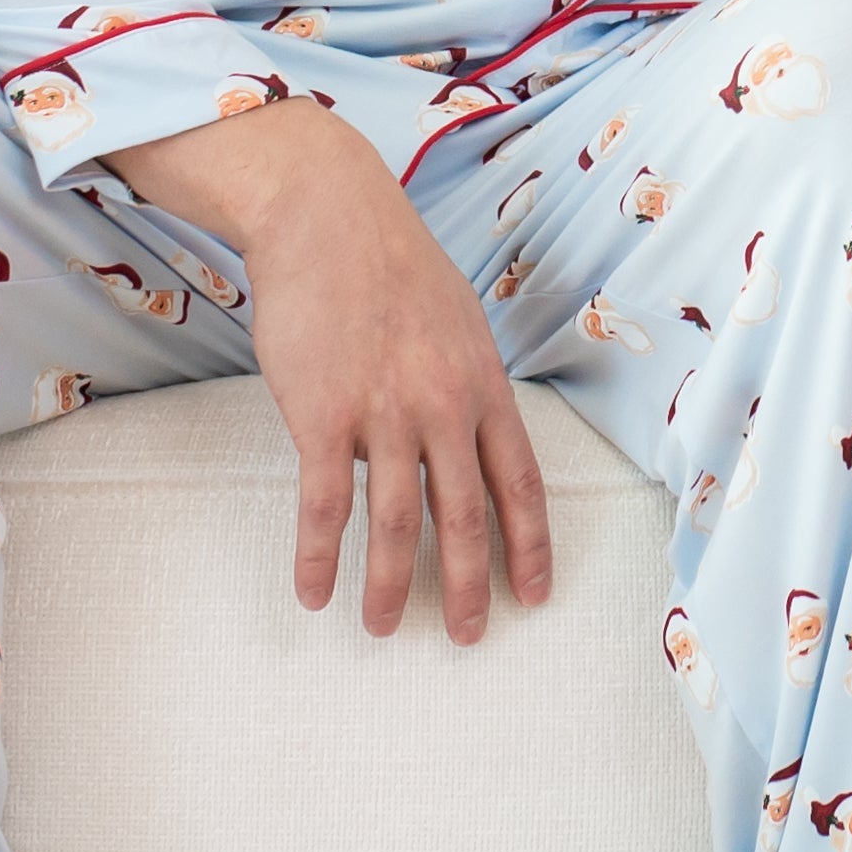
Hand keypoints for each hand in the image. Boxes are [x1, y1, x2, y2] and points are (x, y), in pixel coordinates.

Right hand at [112, 100, 552, 645]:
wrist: (328, 216)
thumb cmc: (392, 264)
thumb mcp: (459, 320)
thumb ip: (467, 379)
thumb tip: (472, 424)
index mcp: (484, 384)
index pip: (520, 480)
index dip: (530, 543)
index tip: (536, 593)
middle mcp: (445, 405)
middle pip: (466, 516)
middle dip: (470, 585)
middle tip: (470, 636)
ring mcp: (385, 413)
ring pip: (398, 524)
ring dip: (393, 586)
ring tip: (384, 628)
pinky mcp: (324, 416)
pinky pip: (326, 506)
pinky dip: (321, 557)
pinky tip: (316, 591)